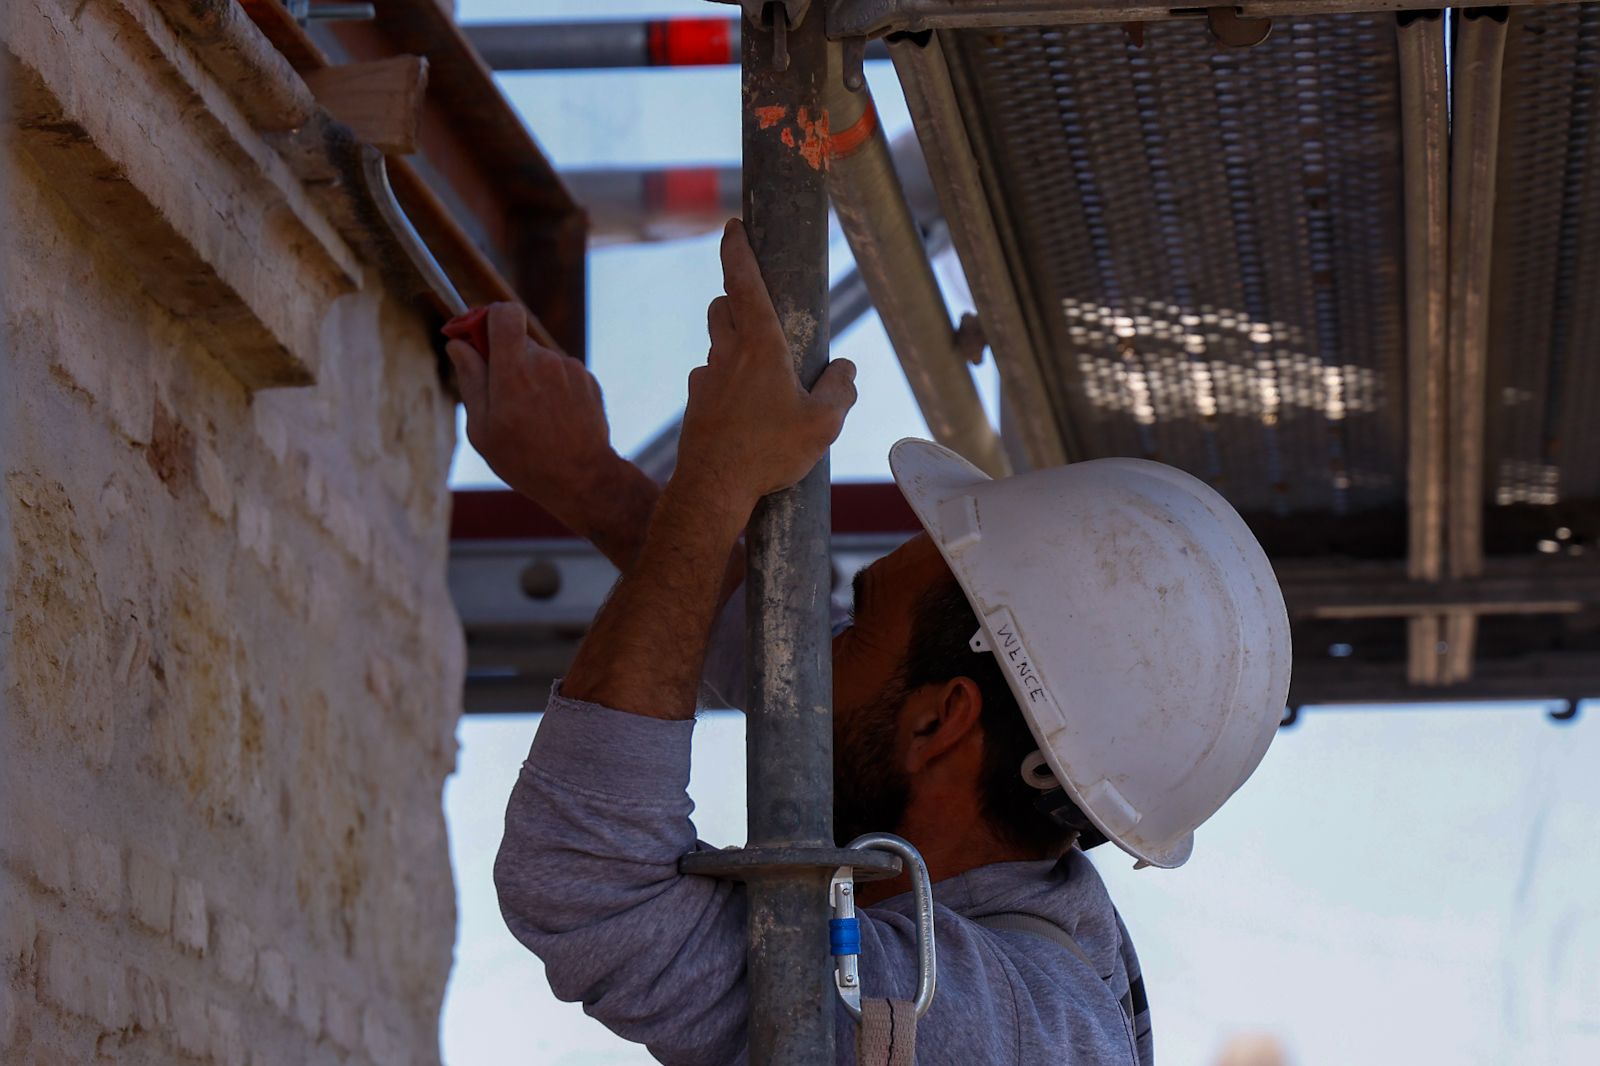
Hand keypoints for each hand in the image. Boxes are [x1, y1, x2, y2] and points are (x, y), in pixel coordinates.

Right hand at [445, 303, 622, 528]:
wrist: (582, 479)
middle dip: (505, 358)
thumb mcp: (482, 427)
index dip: (487, 319)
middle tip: (501, 394)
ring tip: (532, 416)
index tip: (477, 338)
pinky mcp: (588, 380)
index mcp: (515, 372)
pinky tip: (552, 418)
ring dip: (530, 377)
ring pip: (540, 359)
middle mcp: (546, 363)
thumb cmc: (524, 460)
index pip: (504, 313)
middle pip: (518, 340)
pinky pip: (560, 373)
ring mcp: (571, 370)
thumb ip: (471, 379)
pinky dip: (552, 388)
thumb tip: (458, 344)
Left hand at [674, 221, 856, 516]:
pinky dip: (726, 384)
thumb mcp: (823, 424)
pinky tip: (745, 413)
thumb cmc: (768, 453)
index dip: (737, 249)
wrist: (712, 489)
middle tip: (758, 310)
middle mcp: (726, 354)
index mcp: (759, 346)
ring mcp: (705, 379)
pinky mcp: (695, 405)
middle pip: (721, 306)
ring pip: (715, 345)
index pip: (743, 282)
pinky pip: (710, 381)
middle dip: (735, 298)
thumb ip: (840, 391)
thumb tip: (846, 370)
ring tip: (762, 374)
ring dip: (732, 344)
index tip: (732, 226)